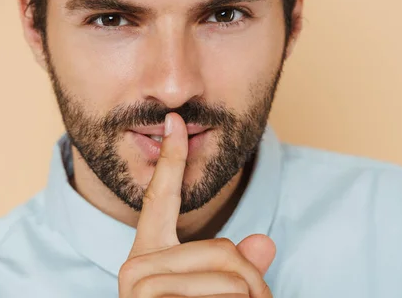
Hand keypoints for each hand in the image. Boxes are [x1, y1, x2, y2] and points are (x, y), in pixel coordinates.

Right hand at [118, 113, 275, 297]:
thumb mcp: (215, 290)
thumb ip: (240, 265)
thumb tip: (265, 242)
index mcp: (148, 254)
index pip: (161, 197)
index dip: (171, 159)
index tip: (174, 121)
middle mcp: (136, 265)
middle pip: (224, 249)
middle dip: (250, 281)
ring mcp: (139, 284)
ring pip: (231, 278)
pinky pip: (224, 296)